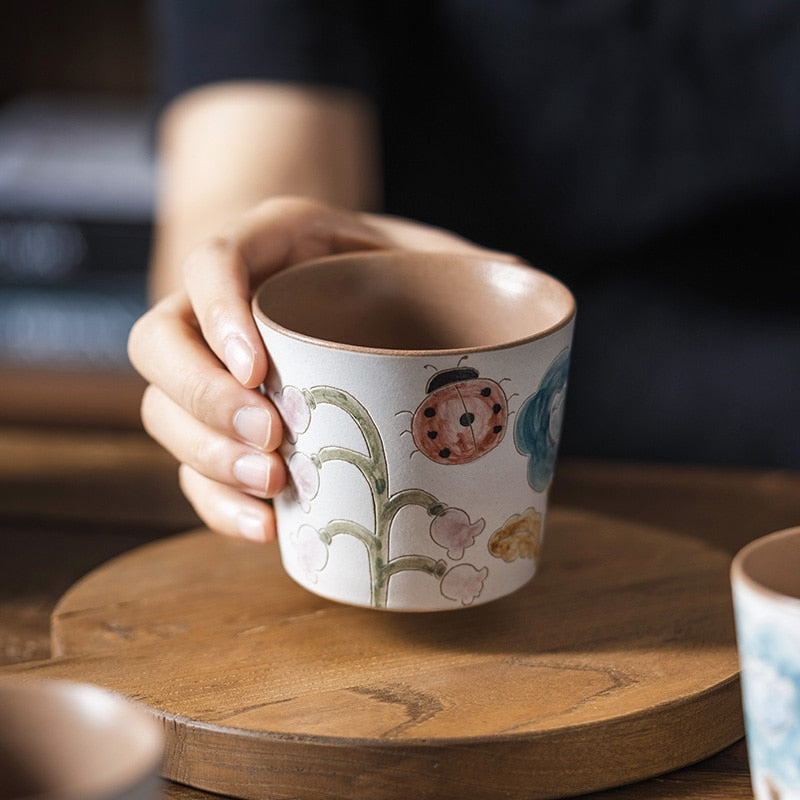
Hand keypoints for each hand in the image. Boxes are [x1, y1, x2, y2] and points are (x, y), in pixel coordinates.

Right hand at [128, 197, 515, 541]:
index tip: (260, 369)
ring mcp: (210, 366)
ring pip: (162, 410)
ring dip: (206, 457)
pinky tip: (265, 527)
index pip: (210, 261)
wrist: (348, 295)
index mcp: (267, 246)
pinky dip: (217, 502)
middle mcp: (220, 304)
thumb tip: (527, 280)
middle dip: (204, 400)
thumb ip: (462, 263)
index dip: (218, 312)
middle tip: (271, 440)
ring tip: (273, 487)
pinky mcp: (218, 423)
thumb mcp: (421, 252)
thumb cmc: (384, 271)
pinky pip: (189, 464)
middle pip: (159, 344)